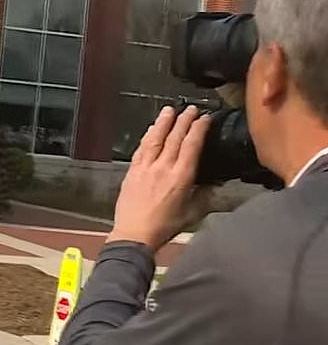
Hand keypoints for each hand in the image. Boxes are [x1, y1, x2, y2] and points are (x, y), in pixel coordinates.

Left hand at [108, 106, 212, 251]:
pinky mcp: (132, 172)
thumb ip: (204, 195)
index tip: (204, 118)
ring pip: (155, 139)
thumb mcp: (192, 213)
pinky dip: (147, 137)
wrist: (134, 235)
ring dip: (163, 122)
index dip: (199, 128)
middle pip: (175, 137)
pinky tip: (151, 130)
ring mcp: (145, 168)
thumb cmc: (163, 227)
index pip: (192, 145)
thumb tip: (212, 184)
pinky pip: (141, 149)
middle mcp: (163, 168)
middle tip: (190, 109)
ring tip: (169, 110)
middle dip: (184, 120)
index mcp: (181, 177)